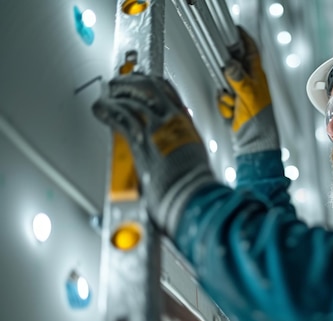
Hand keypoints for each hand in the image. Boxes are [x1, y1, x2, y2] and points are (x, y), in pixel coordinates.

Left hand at [92, 73, 213, 236]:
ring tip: (106, 94)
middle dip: (131, 81)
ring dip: (116, 93)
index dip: (152, 81)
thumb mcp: (194, 152)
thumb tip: (175, 142)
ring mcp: (155, 127)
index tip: (142, 79)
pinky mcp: (140, 139)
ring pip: (132, 98)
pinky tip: (100, 108)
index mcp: (185, 122)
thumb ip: (182, 141)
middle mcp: (170, 119)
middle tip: (119, 81)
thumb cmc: (194, 180)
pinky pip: (120, 116)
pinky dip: (107, 109)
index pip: (168, 91)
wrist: (190, 191)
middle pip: (148, 87)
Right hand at [218, 28, 278, 155]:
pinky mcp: (233, 104)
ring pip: (224, 83)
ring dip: (226, 95)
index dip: (243, 39)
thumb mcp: (248, 95)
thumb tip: (230, 65)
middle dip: (227, 75)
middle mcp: (249, 82)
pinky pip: (222, 97)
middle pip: (232, 66)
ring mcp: (240, 93)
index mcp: (257, 76)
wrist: (254, 140)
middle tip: (227, 81)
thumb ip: (238, 78)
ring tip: (234, 104)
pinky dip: (225, 105)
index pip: (250, 51)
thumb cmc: (259, 119)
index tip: (234, 30)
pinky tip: (233, 112)